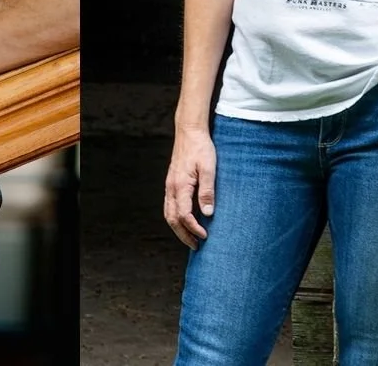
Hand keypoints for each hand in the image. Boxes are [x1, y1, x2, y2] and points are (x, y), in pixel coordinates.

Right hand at [163, 127, 216, 249]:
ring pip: (168, 214)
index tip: (205, 236)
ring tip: (190, 238)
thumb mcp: (209, 168)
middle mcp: (171, 188)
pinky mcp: (171, 183)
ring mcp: (169, 186)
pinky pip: (169, 206)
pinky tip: (185, 221)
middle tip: (196, 246)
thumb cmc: (201, 148)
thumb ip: (207, 191)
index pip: (184, 215)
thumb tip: (207, 213)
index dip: (194, 228)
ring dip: (178, 228)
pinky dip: (175, 218)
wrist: (189, 131)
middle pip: (172, 219)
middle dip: (184, 235)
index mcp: (180, 186)